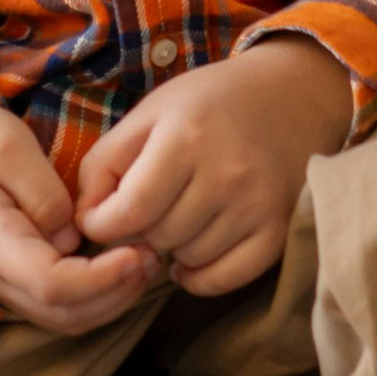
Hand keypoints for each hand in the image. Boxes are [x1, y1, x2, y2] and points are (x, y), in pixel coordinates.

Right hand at [0, 96, 162, 335]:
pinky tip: (117, 265)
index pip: (53, 284)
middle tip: (152, 253)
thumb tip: (72, 237)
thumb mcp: (5, 142)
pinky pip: (55, 306)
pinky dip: (94, 297)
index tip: (139, 248)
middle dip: (116, 294)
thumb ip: (44, 193)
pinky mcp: (7, 277)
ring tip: (142, 259)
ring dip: (109, 301)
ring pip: (62, 319)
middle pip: (63, 314)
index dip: (103, 278)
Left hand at [73, 35, 352, 296]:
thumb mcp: (149, 113)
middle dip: (141, 230)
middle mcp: (226, 173)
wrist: (291, 96)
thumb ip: (105, 162)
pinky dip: (201, 277)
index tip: (102, 217)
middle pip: (157, 237)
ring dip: (173, 248)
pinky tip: (192, 256)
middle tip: (149, 209)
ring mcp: (257, 205)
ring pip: (189, 259)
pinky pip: (226, 279)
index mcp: (186, 137)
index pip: (129, 211)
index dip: (102, 224)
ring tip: (179, 217)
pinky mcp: (278, 230)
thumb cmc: (209, 104)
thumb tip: (84, 220)